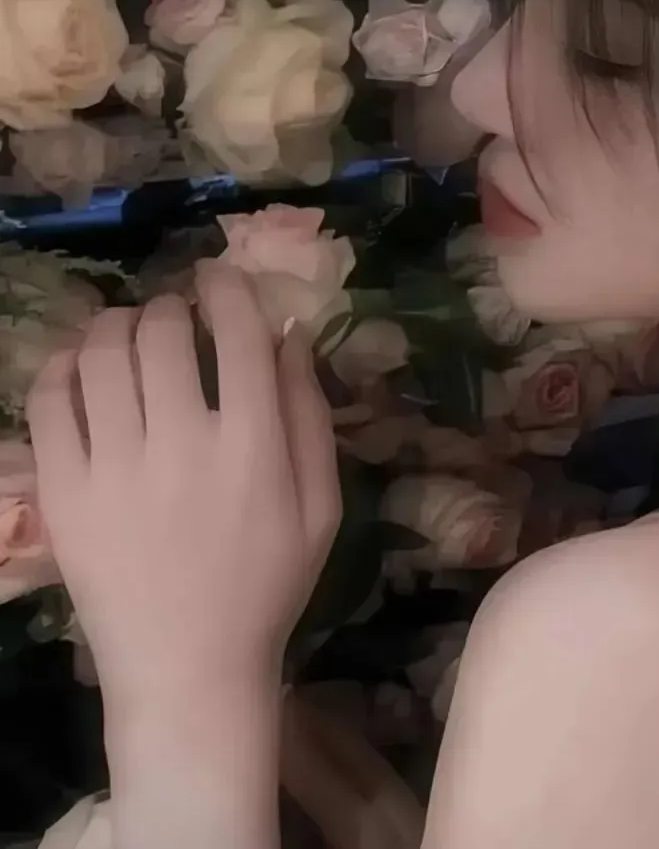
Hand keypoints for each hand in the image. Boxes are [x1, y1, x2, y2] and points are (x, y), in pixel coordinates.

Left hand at [26, 260, 341, 702]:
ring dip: (117, 325)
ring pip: (101, 356)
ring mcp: (114, 467)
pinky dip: (63, 367)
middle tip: (175, 316)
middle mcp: (181, 442)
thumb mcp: (321, 505)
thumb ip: (310, 416)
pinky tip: (81, 368)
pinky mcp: (64, 492)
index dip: (227, 288)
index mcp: (253, 445)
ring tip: (128, 332)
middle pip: (162, 333)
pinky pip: (50, 402)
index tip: (220, 278)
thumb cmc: (268, 584)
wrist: (189, 666)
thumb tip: (291, 336)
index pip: (237, 333)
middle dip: (170, 306)